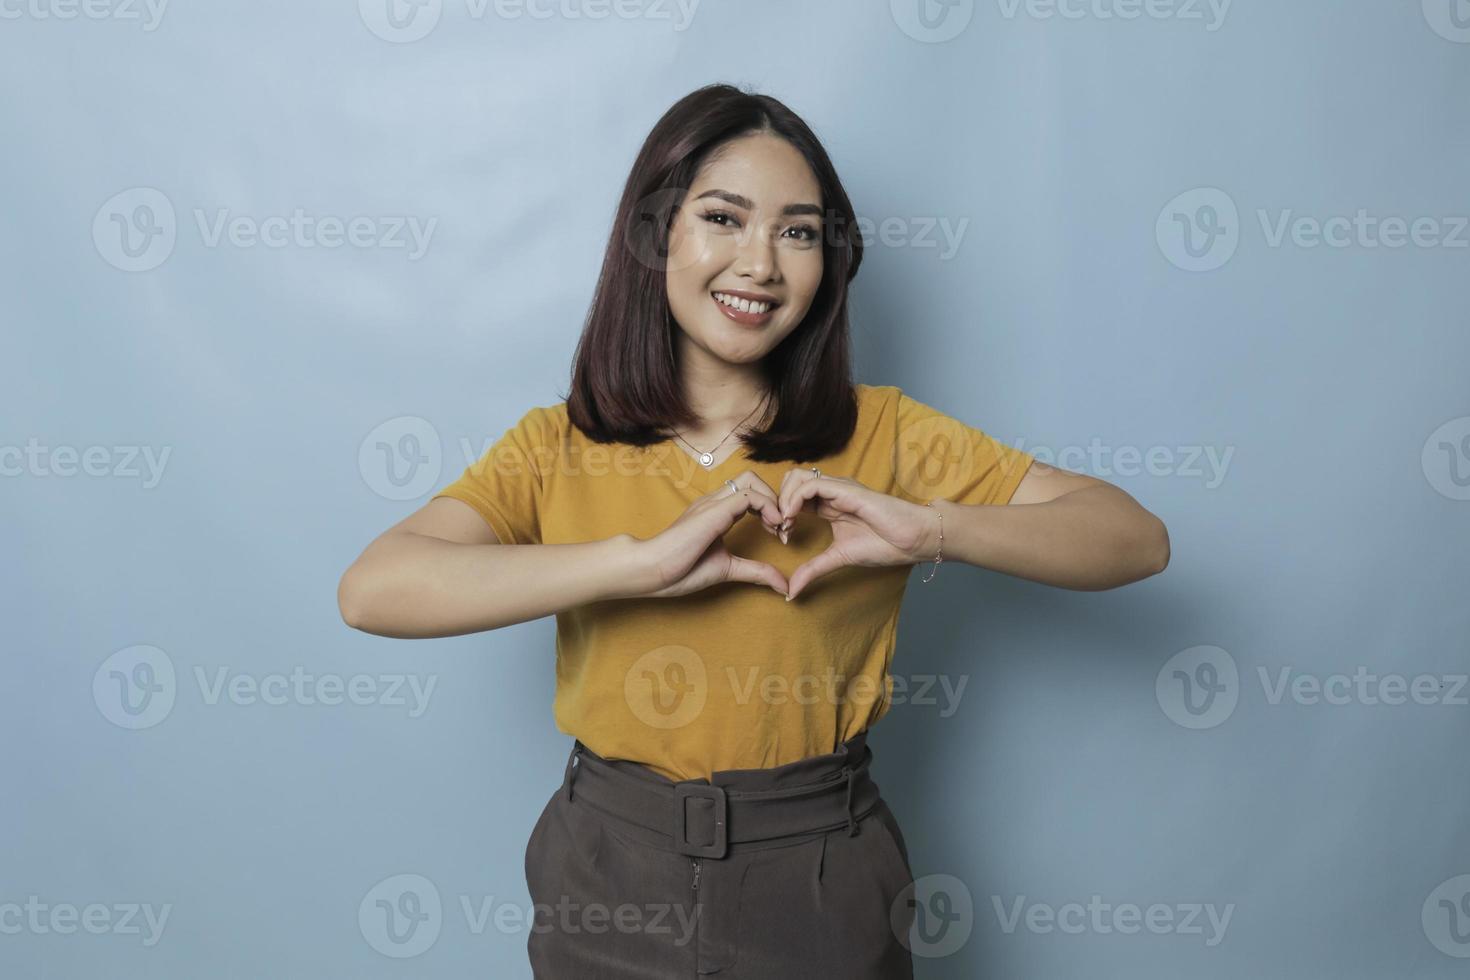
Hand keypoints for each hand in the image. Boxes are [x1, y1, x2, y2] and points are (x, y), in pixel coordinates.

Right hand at [631, 471, 790, 599]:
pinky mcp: (714, 511)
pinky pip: (748, 494)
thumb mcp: (728, 568)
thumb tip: (784, 586)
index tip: (780, 535)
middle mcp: (715, 502)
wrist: (651, 570)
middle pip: (752, 479)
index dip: (772, 509)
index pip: (750, 493)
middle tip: (783, 528)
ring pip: (751, 480)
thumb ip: (756, 572)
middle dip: (776, 498)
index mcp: (717, 512)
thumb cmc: (680, 570)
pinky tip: (772, 527)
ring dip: (774, 500)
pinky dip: (768, 507)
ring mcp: (713, 503)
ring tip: (780, 527)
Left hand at [776, 469, 940, 601]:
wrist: (913, 539)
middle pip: (790, 481)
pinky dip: (795, 499)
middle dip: (777, 502)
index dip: (780, 513)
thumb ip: (813, 570)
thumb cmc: (884, 544)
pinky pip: (811, 484)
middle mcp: (830, 492)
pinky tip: (793, 518)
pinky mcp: (846, 489)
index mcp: (828, 505)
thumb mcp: (838, 558)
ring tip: (785, 524)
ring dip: (783, 499)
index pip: (793, 497)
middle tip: (780, 528)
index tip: (781, 536)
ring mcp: (838, 488)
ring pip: (797, 477)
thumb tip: (791, 591)